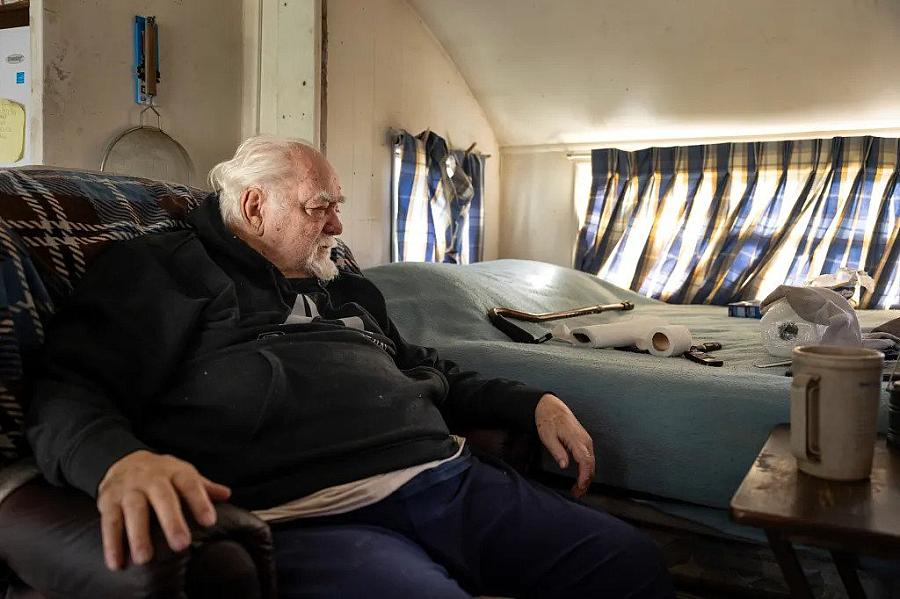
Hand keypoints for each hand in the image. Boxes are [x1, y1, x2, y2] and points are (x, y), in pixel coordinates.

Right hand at [96, 450, 230, 570]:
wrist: (123, 460)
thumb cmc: (162, 474)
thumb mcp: (183, 474)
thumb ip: (204, 487)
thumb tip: (227, 494)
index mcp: (174, 471)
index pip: (190, 484)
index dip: (200, 502)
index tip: (210, 521)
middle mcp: (151, 478)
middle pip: (162, 498)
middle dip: (171, 521)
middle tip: (181, 545)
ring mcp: (128, 489)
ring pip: (134, 510)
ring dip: (138, 535)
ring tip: (144, 559)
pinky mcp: (108, 501)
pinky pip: (109, 522)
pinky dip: (111, 543)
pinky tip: (116, 562)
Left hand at [535, 394, 594, 497]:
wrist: (550, 406)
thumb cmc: (547, 420)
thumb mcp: (547, 436)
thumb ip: (557, 451)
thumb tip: (565, 465)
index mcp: (576, 439)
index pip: (586, 461)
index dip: (584, 477)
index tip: (579, 487)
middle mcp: (585, 440)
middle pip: (591, 465)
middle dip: (586, 481)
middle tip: (577, 494)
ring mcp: (586, 440)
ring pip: (592, 463)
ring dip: (587, 477)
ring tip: (578, 490)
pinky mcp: (584, 441)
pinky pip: (589, 458)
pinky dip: (586, 470)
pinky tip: (580, 478)